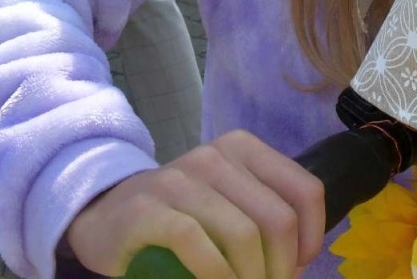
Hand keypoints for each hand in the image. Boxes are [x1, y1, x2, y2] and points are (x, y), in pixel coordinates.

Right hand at [65, 130, 323, 278]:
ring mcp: (178, 178)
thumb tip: (301, 259)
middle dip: (281, 268)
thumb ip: (265, 215)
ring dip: (251, 277)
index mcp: (243, 149)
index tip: (297, 268)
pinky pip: (194, 241)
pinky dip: (215, 274)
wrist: (106, 218)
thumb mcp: (229, 204)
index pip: (305, 191)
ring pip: (243, 234)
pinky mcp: (147, 207)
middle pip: (277, 220)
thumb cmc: (179, 217)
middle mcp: (214, 156)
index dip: (311, 238)